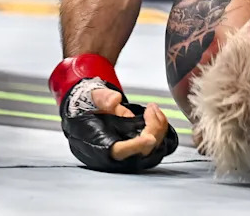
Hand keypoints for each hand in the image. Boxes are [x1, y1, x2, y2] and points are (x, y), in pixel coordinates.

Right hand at [50, 55, 179, 172]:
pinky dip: (160, 125)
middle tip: (150, 108)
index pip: (121, 151)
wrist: (90, 111)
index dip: (136, 146)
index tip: (149, 138)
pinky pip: (156, 140)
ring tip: (152, 108)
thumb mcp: (92, 98)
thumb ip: (102, 98)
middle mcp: (118, 150)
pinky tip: (154, 112)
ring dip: (159, 125)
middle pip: (143, 149)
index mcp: (101, 144)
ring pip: (154, 146)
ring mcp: (131, 148)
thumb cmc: (90, 109)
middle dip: (153, 128)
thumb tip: (115, 100)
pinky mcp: (140, 143)